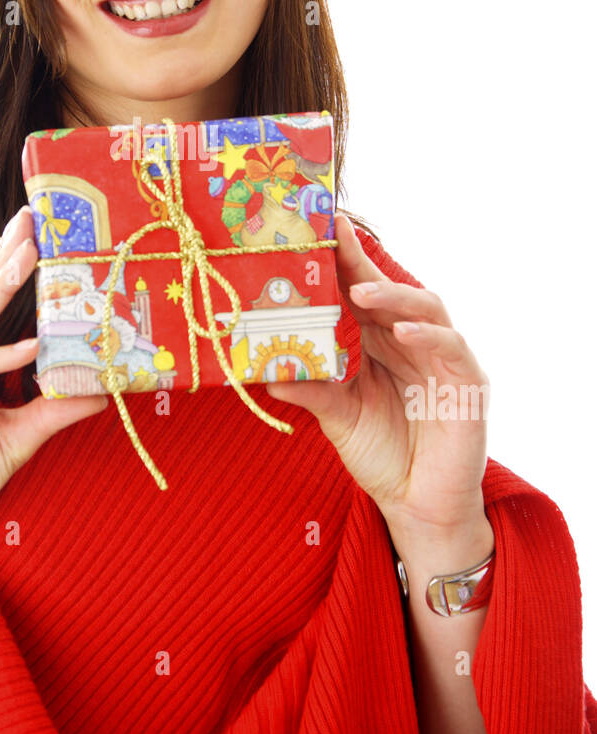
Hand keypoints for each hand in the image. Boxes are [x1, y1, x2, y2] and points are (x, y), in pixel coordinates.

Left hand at [265, 212, 489, 534]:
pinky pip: (451, 349)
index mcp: (381, 343)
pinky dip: (428, 336)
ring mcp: (443, 361)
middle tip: (334, 239)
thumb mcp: (338, 418)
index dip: (345, 260)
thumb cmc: (383, 455)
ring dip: (394, 296)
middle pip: (392, 291)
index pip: (363, 292)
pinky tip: (400, 333)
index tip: (320, 227)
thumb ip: (312, 392)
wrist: (418, 506)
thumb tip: (265, 371)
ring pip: (426, 309)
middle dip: (363, 264)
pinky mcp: (468, 385)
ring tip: (360, 291)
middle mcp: (413, 343)